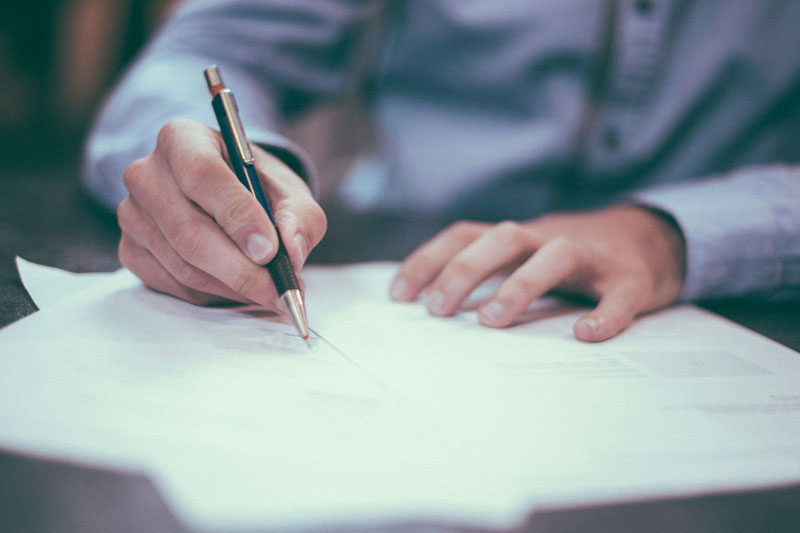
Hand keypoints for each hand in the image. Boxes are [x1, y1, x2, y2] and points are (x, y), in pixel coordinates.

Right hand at [117, 119, 325, 307]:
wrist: (228, 196)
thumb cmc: (257, 188)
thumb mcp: (289, 191)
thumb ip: (299, 217)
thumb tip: (291, 252)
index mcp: (182, 139)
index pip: (202, 175)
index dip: (237, 216)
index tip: (270, 250)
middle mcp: (147, 174)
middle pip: (188, 231)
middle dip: (240, 269)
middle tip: (278, 290)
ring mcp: (132, 215)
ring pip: (183, 265)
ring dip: (232, 286)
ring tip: (269, 291)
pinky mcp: (131, 250)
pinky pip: (174, 284)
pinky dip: (214, 294)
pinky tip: (239, 288)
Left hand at [390, 206, 685, 341]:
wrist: (651, 239)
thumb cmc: (571, 259)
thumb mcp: (525, 257)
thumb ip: (488, 273)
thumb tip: (430, 308)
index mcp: (518, 238)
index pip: (465, 235)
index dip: (429, 260)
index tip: (398, 295)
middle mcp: (549, 239)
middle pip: (503, 238)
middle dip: (465, 270)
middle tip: (437, 310)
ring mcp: (592, 257)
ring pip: (555, 255)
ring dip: (520, 284)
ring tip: (491, 321)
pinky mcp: (631, 280)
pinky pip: (619, 295)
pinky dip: (605, 314)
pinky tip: (587, 335)